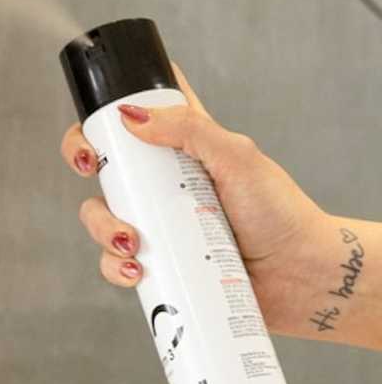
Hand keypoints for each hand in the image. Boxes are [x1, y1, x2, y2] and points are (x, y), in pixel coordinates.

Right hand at [61, 58, 352, 338]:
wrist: (299, 276)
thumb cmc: (280, 212)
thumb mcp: (238, 157)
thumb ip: (190, 129)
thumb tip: (131, 116)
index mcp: (184, 145)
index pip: (139, 112)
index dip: (108, 108)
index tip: (99, 118)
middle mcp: (164, 181)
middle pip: (104, 160)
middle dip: (83, 160)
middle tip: (90, 169)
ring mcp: (158, 223)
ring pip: (101, 214)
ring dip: (103, 226)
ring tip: (132, 242)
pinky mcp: (158, 263)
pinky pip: (116, 262)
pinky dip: (115, 267)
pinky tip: (137, 271)